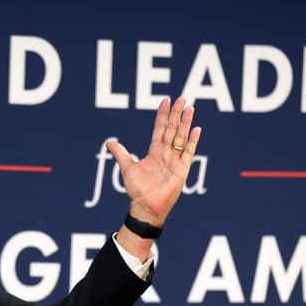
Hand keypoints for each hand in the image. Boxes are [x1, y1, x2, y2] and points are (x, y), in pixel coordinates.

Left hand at [106, 96, 200, 227]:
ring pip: (181, 137)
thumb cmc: (137, 190)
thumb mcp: (127, 168)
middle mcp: (166, 154)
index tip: (166, 101)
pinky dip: (192, 141)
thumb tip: (109, 143)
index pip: (160, 129)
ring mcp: (175, 161)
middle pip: (172, 129)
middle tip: (182, 98)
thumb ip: (121, 154)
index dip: (163, 115)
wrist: (146, 207)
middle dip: (176, 114)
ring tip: (190, 108)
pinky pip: (188, 152)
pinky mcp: (182, 169)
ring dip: (185, 122)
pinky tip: (196, 128)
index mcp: (154, 152)